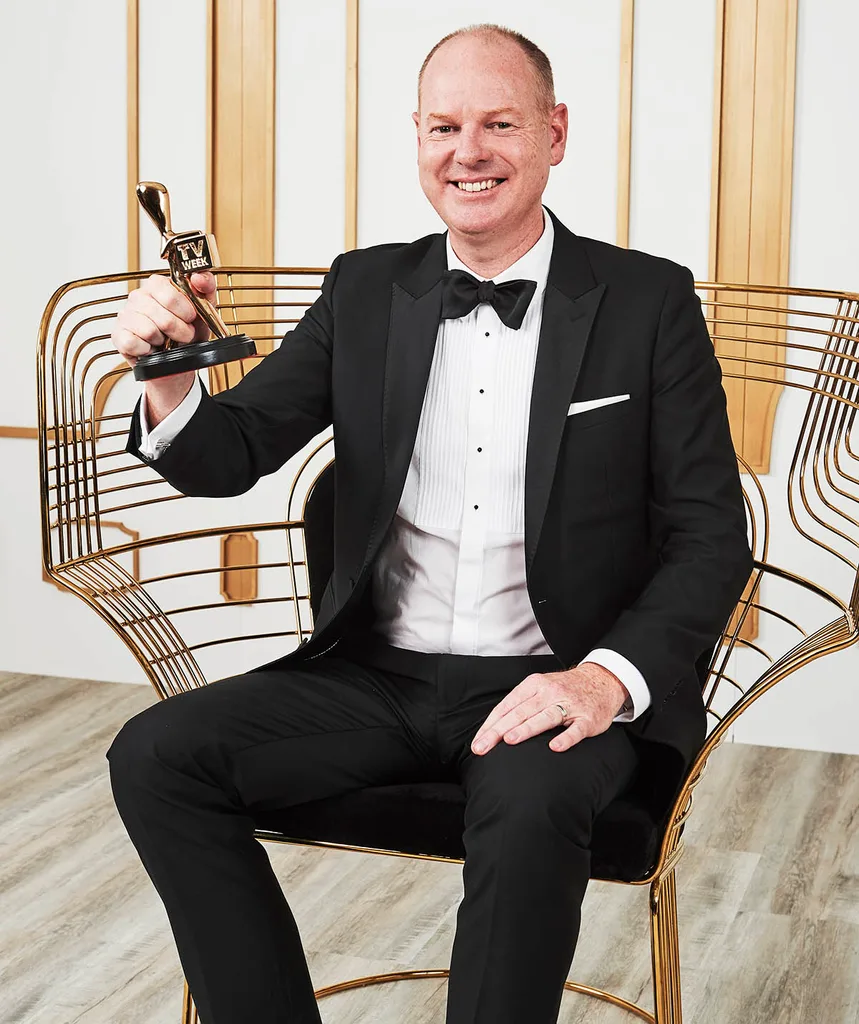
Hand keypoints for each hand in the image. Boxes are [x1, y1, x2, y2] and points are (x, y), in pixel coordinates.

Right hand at [111, 271, 215, 367]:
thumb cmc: (190, 330)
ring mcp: (126, 315)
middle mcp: (138, 297)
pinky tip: (152, 347)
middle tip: (184, 334)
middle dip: (179, 330)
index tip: (191, 317)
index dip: (183, 309)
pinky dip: (147, 350)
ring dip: (164, 341)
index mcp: (156, 286)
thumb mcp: (205, 308)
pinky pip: (132, 343)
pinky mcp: (118, 335)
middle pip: (161, 315)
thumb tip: (198, 276)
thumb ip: (206, 286)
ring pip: (149, 331)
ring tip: (166, 340)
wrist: (182, 358)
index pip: (166, 290)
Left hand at [470, 664, 628, 754]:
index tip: (478, 741)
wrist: (602, 680)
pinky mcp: (588, 719)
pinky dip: (565, 738)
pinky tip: (554, 747)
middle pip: (520, 712)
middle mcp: (550, 693)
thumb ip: (520, 704)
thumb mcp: (540, 688)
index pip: (507, 706)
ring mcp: (570, 705)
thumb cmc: (565, 689)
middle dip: (499, 731)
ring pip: (545, 717)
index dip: (491, 724)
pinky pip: (576, 730)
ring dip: (527, 728)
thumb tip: (494, 727)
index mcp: (534, 685)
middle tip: (482, 747)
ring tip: (510, 740)